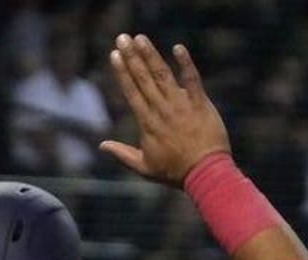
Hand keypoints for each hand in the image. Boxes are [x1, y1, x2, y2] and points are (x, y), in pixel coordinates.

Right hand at [100, 35, 230, 185]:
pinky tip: (178, 48)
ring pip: (163, 75)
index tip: (114, 55)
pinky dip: (186, 63)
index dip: (122, 72)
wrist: (205, 173)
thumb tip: (102, 145)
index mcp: (147, 123)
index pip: (131, 92)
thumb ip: (122, 154)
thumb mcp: (144, 168)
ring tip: (140, 38)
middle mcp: (161, 110)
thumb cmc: (175, 172)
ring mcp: (181, 105)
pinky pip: (192, 79)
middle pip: (143, 79)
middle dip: (131, 57)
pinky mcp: (200, 103)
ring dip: (151, 55)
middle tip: (122, 38)